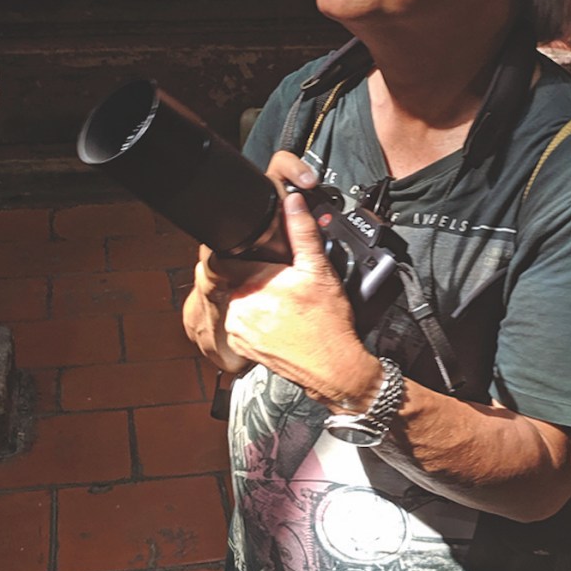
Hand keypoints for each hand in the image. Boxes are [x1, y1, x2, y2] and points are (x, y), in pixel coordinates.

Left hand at [224, 189, 380, 409]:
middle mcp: (238, 306)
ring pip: (240, 297)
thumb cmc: (328, 324)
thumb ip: (302, 232)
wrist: (333, 368)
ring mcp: (237, 328)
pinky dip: (255, 317)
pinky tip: (278, 319)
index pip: (238, 253)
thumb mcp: (320, 270)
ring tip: (284, 303)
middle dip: (260, 275)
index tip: (270, 258)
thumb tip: (293, 202)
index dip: (256, 252)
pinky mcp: (240, 345)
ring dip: (256, 296)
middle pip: (241, 275)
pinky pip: (241, 320)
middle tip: (285, 282)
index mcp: (253, 283)